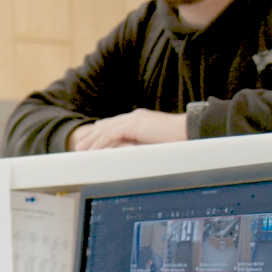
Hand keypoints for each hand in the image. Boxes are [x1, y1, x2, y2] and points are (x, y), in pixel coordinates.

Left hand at [70, 110, 186, 150]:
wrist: (192, 131)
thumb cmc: (180, 140)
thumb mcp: (156, 143)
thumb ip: (142, 145)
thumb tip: (131, 154)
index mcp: (141, 120)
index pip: (116, 125)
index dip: (101, 132)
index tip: (91, 141)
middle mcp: (135, 117)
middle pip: (107, 126)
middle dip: (91, 136)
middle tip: (79, 146)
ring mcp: (134, 119)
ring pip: (106, 130)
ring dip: (92, 141)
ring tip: (81, 151)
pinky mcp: (134, 124)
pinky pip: (111, 134)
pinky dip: (100, 143)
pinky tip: (92, 151)